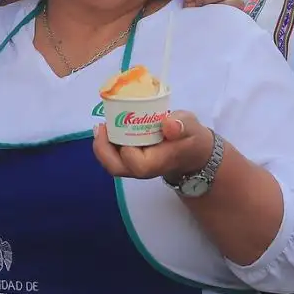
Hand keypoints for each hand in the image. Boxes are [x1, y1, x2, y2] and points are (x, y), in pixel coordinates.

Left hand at [93, 111, 214, 182]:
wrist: (192, 151)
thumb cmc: (191, 138)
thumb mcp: (191, 127)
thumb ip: (182, 125)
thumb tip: (169, 124)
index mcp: (157, 163)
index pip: (135, 162)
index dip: (126, 147)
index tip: (125, 126)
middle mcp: (143, 169)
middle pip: (116, 167)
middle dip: (103, 149)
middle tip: (101, 126)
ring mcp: (136, 166)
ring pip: (112, 164)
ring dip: (103, 146)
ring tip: (101, 126)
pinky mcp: (132, 160)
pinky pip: (114, 157)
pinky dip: (108, 144)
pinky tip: (108, 128)